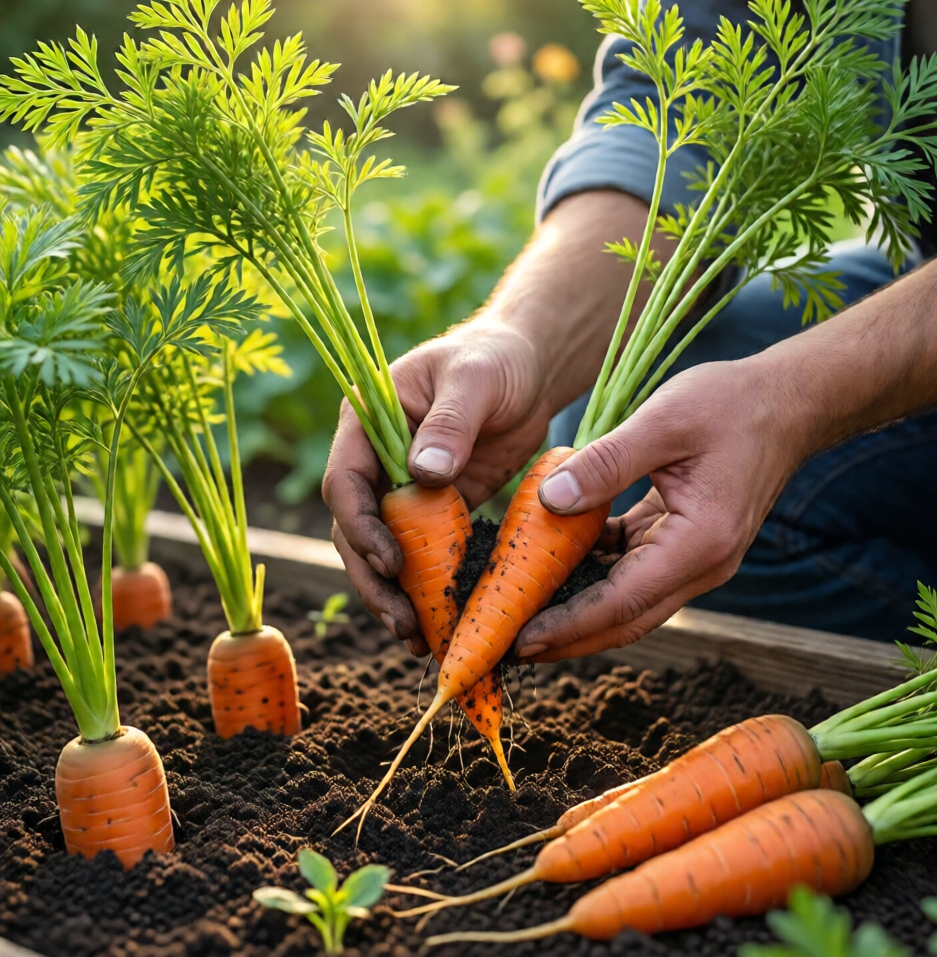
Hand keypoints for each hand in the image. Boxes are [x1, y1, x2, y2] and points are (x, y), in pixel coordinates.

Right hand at [322, 321, 553, 654]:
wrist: (530, 368)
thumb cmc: (497, 359)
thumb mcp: (475, 381)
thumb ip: (450, 424)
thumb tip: (422, 475)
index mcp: (365, 422)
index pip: (345, 482)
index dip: (362, 526)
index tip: (392, 562)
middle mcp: (375, 460)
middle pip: (355, 529)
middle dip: (374, 577)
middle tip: (403, 621)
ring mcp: (403, 488)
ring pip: (384, 550)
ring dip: (395, 594)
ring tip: (418, 638)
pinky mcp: (436, 509)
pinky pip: (423, 554)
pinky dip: (428, 586)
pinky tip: (442, 621)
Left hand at [513, 359, 810, 660]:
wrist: (787, 402)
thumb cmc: (731, 404)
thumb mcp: (664, 421)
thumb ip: (606, 463)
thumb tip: (550, 500)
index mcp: (699, 542)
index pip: (623, 602)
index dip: (569, 624)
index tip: (520, 638)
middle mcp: (702, 564)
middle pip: (625, 618)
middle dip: (568, 636)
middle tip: (510, 644)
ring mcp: (696, 557)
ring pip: (628, 600)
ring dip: (578, 608)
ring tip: (524, 608)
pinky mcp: (685, 542)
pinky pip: (633, 568)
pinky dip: (596, 570)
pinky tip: (558, 558)